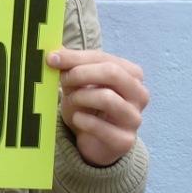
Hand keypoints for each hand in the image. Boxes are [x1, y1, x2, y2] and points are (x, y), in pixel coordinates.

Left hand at [46, 48, 148, 166]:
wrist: (92, 141)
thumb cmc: (87, 106)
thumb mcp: (78, 82)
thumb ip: (70, 65)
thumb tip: (55, 51)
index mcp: (131, 74)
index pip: (103, 58)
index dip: (75, 57)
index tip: (52, 58)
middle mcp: (139, 94)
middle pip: (112, 72)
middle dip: (81, 73)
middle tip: (63, 80)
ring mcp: (134, 118)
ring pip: (107, 98)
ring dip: (81, 97)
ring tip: (73, 100)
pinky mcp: (124, 141)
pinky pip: (98, 126)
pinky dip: (81, 120)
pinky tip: (78, 119)